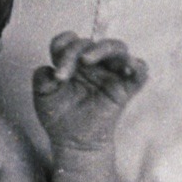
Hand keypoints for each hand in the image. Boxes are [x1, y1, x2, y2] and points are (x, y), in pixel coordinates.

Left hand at [33, 32, 147, 151]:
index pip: (70, 40)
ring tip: (87, 60)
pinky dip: (137, 65)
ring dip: (103, 48)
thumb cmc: (59, 116)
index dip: (62, 44)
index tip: (54, 67)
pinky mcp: (125, 88)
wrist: (72, 142)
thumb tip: (49, 68)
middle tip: (64, 74)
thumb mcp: (42, 95)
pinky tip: (127, 66)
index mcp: (74, 61)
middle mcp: (94, 64)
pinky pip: (140, 71)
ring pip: (118, 48)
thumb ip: (41, 77)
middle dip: (75, 51)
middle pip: (92, 41)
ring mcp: (111, 74)